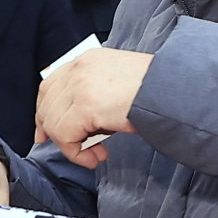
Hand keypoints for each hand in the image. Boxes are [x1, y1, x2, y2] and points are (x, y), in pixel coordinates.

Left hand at [35, 47, 152, 167]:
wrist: (172, 91)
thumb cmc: (156, 91)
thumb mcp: (119, 83)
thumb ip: (95, 94)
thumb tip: (82, 122)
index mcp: (87, 60)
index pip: (51, 84)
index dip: (45, 110)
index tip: (46, 132)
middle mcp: (79, 68)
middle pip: (46, 104)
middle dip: (52, 132)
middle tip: (71, 150)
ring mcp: (80, 85)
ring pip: (53, 124)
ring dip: (71, 147)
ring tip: (95, 154)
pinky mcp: (85, 106)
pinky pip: (65, 137)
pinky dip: (77, 154)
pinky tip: (96, 157)